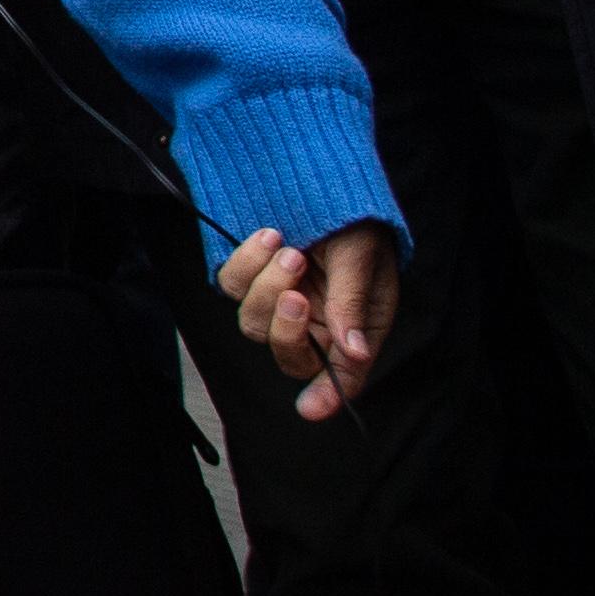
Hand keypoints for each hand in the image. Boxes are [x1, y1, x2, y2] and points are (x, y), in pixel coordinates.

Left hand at [219, 218, 402, 422]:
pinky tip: (270, 236)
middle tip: (296, 293)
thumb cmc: (357, 226)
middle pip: (286, 354)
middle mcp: (314, 323)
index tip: (309, 409)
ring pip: (252, 321)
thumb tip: (354, 353)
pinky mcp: (250, 279)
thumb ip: (353, 306)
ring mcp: (278, 301)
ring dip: (267, 286)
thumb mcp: (363, 261)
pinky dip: (246, 262)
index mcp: (351, 330)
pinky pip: (231, 284)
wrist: (324, 186)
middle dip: (285, 328)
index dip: (326, 397)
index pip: (341, 377)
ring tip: (292, 251)